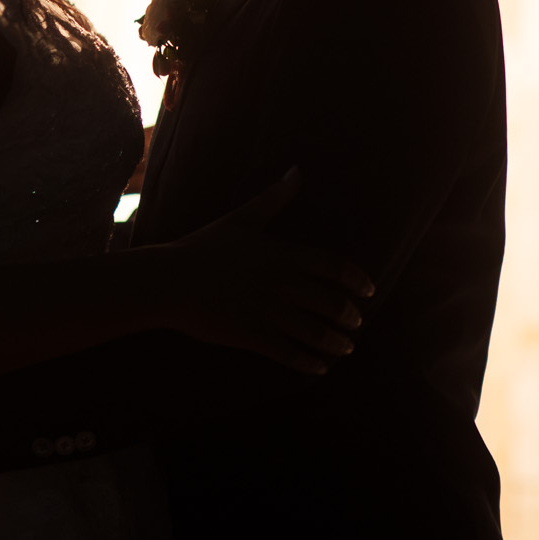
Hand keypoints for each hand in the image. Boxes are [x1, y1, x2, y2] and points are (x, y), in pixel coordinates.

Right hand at [159, 169, 374, 374]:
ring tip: (345, 348)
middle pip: (331, 303)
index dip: (357, 281)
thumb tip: (298, 171)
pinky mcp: (252, 336)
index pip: (334, 267)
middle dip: (350, 316)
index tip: (369, 292)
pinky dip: (310, 363)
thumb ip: (274, 198)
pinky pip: (291, 354)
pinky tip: (320, 368)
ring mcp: (268, 312)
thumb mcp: (242, 219)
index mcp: (282, 255)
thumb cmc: (203, 247)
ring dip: (337, 343)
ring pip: (316, 332)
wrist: (169, 281)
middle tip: (357, 323)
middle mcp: (280, 284)